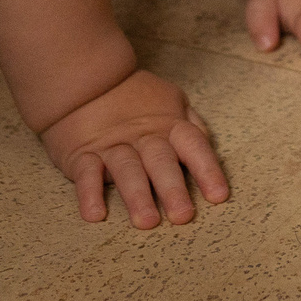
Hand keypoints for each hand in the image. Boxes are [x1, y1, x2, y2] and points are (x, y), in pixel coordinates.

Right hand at [39, 67, 228, 227]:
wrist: (85, 79)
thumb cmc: (135, 97)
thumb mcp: (170, 100)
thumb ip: (190, 124)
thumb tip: (209, 145)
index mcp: (168, 125)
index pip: (193, 146)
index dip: (207, 170)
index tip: (218, 196)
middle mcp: (143, 137)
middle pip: (160, 161)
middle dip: (172, 188)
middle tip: (182, 216)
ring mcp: (112, 147)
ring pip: (127, 170)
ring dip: (137, 195)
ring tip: (146, 221)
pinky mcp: (82, 155)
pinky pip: (86, 174)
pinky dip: (89, 194)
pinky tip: (96, 214)